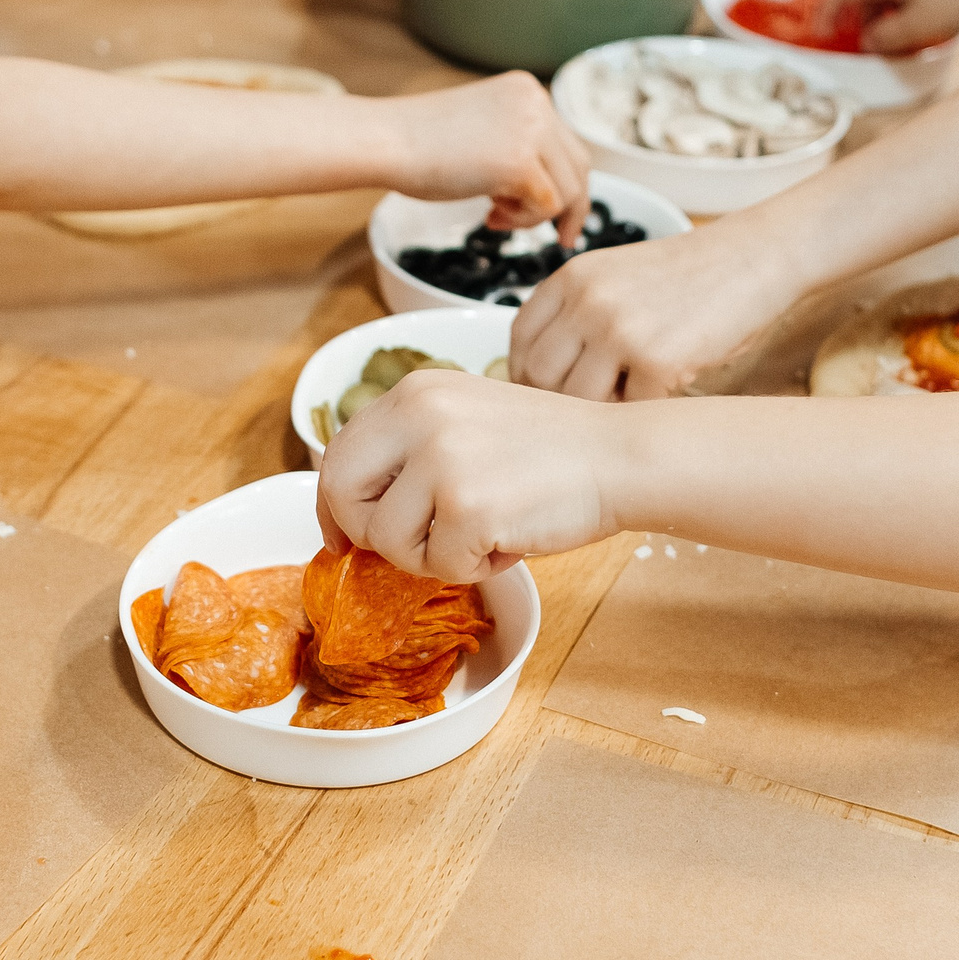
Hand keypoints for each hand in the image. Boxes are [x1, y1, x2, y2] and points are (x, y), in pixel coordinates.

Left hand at [316, 369, 622, 582]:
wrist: (621, 458)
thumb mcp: (467, 420)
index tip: (349, 533)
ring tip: (485, 531)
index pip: (338, 453)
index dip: (337, 503)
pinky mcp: (467, 506)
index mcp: (415, 391)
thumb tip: (356, 510)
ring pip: (388, 541)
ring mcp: (441, 460)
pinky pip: (439, 566)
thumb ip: (411, 449)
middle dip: (369, 534)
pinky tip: (510, 538)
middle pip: (341, 494)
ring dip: (433, 555)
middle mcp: (419, 415)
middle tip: (415, 545)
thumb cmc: (553, 451)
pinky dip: (474, 567)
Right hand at [383, 73, 591, 242]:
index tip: (556, 213)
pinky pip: (547, 206)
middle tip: (555, 235)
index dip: (566, 182)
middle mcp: (536, 104)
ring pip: (568, 190)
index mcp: (527, 92)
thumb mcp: (482, 130)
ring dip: (535, 216)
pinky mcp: (520, 162)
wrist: (386, 140)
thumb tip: (546, 185)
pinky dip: (523, 221)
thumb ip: (517, 144)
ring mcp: (531, 131)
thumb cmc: (419, 143)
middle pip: (579, 166)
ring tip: (497, 215)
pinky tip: (491, 216)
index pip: (568, 143)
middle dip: (568, 206)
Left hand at [511, 220, 793, 399]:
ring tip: (630, 395)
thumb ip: (576, 312)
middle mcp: (588, 300)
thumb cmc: (690, 276)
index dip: (527, 372)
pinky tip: (665, 389)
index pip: (520, 338)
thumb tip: (537, 378)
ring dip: (601, 408)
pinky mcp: (658, 360)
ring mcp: (620, 330)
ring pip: (577, 400)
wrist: (755, 257)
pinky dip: (646, 409)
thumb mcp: (616, 276)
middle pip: (538, 375)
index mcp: (572, 277)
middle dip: (559, 398)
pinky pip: (630, 410)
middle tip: (588, 405)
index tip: (546, 390)